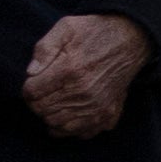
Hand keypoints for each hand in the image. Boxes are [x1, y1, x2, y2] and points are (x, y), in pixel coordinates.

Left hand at [15, 9, 147, 137]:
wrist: (132, 39)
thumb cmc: (96, 32)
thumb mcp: (66, 27)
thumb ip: (44, 49)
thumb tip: (30, 73)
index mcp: (70, 70)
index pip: (32, 93)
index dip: (28, 87)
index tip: (35, 81)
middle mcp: (83, 92)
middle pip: (42, 111)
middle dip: (37, 102)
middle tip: (45, 91)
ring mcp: (96, 106)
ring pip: (57, 125)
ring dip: (51, 115)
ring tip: (56, 101)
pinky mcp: (107, 113)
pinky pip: (80, 133)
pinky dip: (70, 127)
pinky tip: (70, 113)